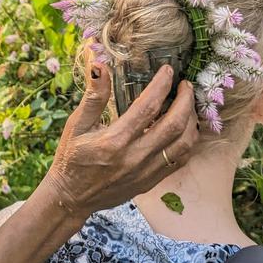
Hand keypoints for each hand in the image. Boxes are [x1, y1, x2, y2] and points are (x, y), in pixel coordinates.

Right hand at [39, 63, 198, 219]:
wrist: (72, 197)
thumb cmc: (71, 157)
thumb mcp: (76, 124)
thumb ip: (93, 96)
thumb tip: (100, 65)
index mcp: (114, 141)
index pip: (147, 107)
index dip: (161, 85)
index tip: (168, 70)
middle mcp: (134, 157)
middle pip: (174, 125)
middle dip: (185, 101)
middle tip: (185, 85)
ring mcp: (146, 172)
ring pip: (184, 144)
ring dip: (191, 121)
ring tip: (187, 105)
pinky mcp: (151, 181)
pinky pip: (180, 160)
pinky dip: (188, 141)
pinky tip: (184, 128)